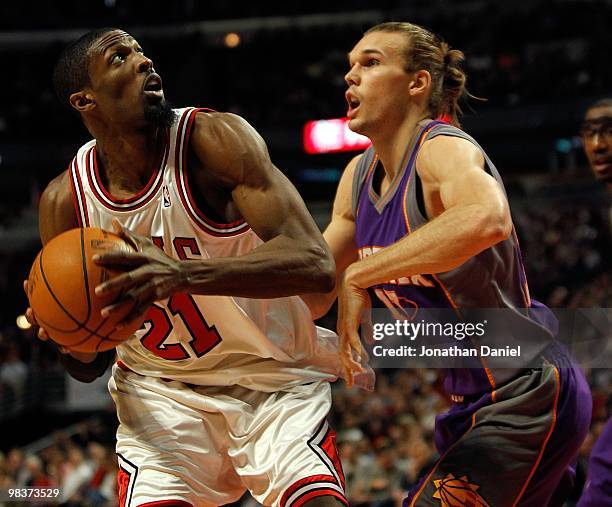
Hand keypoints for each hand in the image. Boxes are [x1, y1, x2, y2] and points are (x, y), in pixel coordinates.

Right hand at [23, 281, 96, 362]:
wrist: (97, 333)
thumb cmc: (94, 310)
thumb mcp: (93, 298)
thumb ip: (90, 285)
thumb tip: (94, 266)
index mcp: (55, 306)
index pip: (39, 297)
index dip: (29, 291)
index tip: (25, 282)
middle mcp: (53, 319)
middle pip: (35, 317)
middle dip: (30, 315)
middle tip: (30, 311)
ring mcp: (57, 332)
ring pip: (43, 333)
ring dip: (41, 333)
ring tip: (43, 332)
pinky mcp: (66, 344)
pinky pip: (63, 348)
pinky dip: (63, 349)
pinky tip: (66, 349)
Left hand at [93, 220, 185, 326]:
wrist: (182, 274)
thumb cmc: (160, 258)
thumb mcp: (148, 245)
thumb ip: (129, 236)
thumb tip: (113, 222)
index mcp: (143, 259)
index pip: (125, 257)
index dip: (110, 257)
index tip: (94, 260)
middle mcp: (148, 272)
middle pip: (129, 279)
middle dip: (114, 285)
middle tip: (97, 291)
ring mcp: (152, 286)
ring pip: (134, 298)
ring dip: (119, 306)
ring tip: (103, 313)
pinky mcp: (156, 297)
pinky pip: (141, 310)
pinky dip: (129, 318)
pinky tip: (116, 326)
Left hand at [337, 267, 371, 387]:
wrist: (354, 282)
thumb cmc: (359, 298)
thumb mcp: (366, 317)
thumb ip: (367, 330)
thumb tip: (371, 342)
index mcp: (345, 331)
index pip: (345, 352)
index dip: (348, 365)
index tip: (351, 377)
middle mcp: (342, 332)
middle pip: (342, 356)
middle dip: (347, 370)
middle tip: (350, 383)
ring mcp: (344, 328)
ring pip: (346, 351)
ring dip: (352, 362)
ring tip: (359, 372)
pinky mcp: (349, 323)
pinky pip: (353, 340)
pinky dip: (357, 349)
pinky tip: (363, 357)